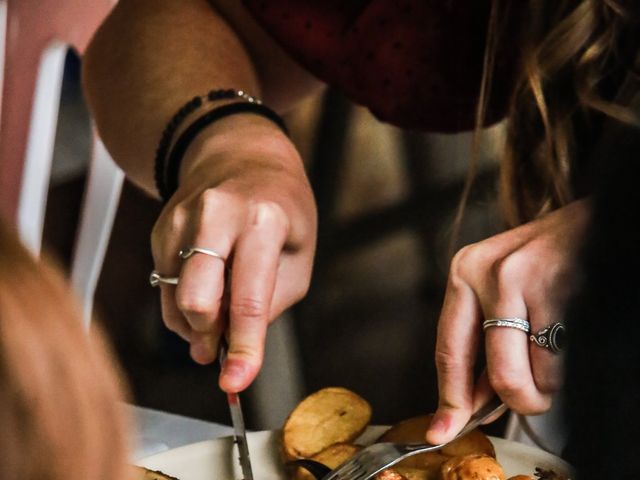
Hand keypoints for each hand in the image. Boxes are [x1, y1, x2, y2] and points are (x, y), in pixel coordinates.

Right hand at [150, 116, 315, 392]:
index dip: (243, 348)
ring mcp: (182, 218)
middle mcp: (217, 215)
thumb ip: (268, 304)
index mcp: (262, 220)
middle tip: (222, 343)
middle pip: (196, 301)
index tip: (236, 382)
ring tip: (219, 307)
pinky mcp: (161, 227)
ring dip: (196, 321)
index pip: (249, 298)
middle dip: (209, 334)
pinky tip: (206, 282)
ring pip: (175, 299)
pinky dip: (185, 299)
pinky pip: (164, 285)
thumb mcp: (298, 256)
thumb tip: (228, 349)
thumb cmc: (281, 208)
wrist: (243, 157)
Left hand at [425, 200, 588, 443]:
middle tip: (529, 401)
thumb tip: (470, 403)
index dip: (449, 400)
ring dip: (544, 388)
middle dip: (517, 403)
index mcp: (464, 274)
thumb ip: (481, 342)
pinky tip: (565, 343)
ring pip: (530, 376)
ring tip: (552, 362)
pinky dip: (562, 372)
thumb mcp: (497, 288)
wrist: (589, 221)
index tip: (440, 432)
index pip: (449, 351)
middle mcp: (488, 275)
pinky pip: (560, 363)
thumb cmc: (541, 260)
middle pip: (497, 376)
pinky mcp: (562, 290)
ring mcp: (526, 281)